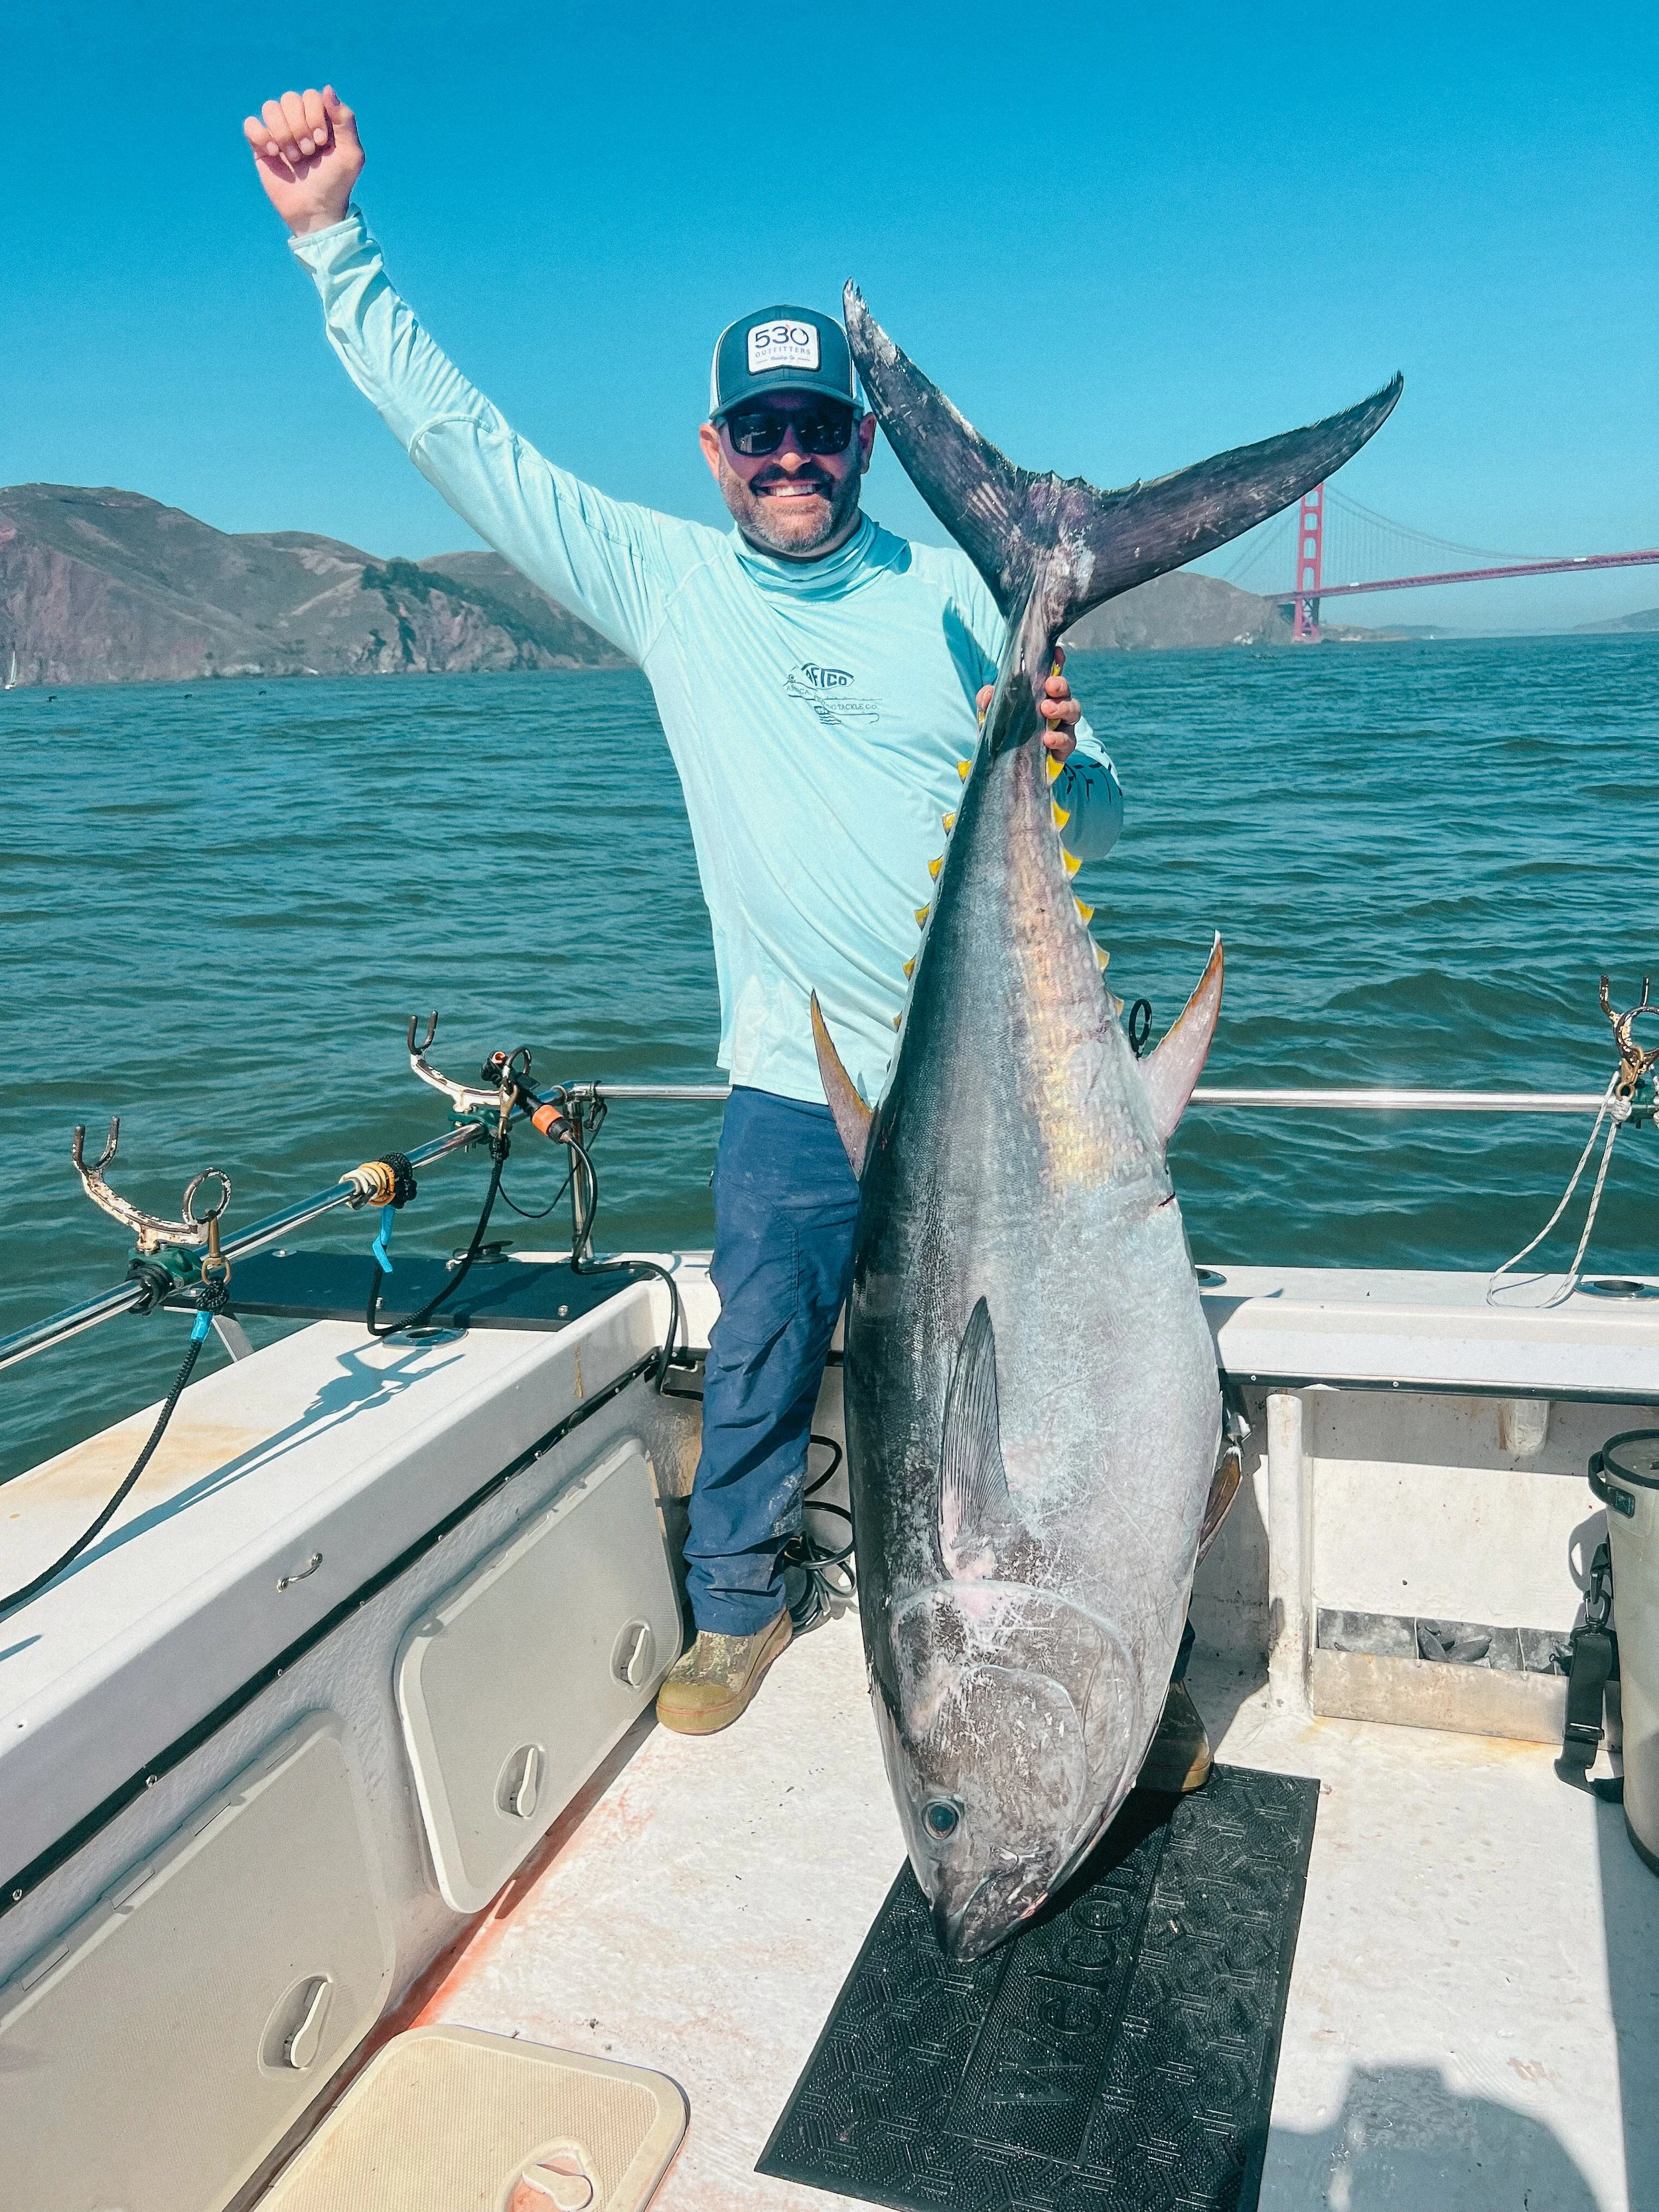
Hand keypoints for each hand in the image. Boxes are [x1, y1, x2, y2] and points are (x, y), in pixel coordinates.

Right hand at [242, 86, 363, 235]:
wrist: (315, 212)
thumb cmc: (336, 184)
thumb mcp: (351, 155)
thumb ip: (345, 120)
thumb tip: (327, 89)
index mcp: (320, 119)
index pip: (311, 96)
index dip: (314, 115)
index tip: (322, 143)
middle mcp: (298, 121)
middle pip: (289, 99)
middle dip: (299, 127)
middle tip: (309, 152)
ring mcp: (279, 132)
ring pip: (270, 107)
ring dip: (283, 133)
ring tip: (294, 157)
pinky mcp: (261, 145)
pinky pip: (251, 124)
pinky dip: (261, 135)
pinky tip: (274, 153)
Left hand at [975, 646, 1079, 763]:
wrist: (1008, 771)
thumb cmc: (1005, 736)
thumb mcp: (992, 718)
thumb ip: (987, 704)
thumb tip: (988, 692)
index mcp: (1040, 695)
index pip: (1052, 674)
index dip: (1057, 661)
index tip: (1056, 653)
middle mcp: (1055, 708)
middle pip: (1065, 691)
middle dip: (1060, 685)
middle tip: (1049, 686)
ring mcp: (1062, 727)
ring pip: (1073, 711)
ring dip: (1062, 708)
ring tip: (1046, 710)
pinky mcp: (1063, 749)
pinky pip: (1068, 741)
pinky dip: (1058, 738)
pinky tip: (1047, 738)